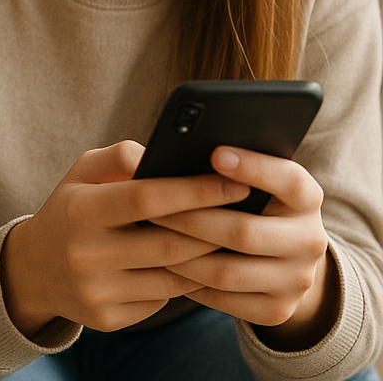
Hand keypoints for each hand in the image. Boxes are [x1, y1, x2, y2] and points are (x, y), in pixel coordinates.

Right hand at [0, 141, 250, 334]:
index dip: (194, 190)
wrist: (35, 268)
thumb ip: (119, 156)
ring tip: (234, 237)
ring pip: (173, 277)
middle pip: (169, 243)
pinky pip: (163, 300)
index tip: (234, 182)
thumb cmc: (71, 208)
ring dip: (208, 258)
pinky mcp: (109, 319)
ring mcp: (97, 291)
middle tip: (249, 212)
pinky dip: (185, 281)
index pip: (146, 198)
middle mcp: (86, 253)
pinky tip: (199, 265)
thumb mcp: (82, 172)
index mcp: (80, 209)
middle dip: (215, 227)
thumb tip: (159, 153)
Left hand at [155, 146, 336, 348]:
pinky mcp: (278, 310)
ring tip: (149, 236)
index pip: (288, 180)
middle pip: (244, 231)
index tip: (215, 153)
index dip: (254, 167)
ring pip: (227, 271)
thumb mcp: (255, 180)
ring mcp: (297, 281)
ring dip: (182, 254)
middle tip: (150, 206)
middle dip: (190, 218)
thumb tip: (180, 149)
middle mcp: (310, 240)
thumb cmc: (254, 202)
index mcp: (307, 198)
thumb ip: (229, 164)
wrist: (285, 258)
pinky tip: (164, 265)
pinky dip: (191, 282)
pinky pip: (225, 299)